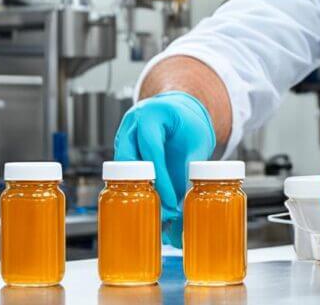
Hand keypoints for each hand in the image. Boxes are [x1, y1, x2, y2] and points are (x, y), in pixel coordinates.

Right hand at [114, 91, 215, 245]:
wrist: (179, 111)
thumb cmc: (189, 123)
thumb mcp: (198, 141)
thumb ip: (191, 166)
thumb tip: (184, 200)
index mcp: (151, 115)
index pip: (152, 150)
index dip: (161, 178)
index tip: (171, 200)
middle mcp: (132, 123)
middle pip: (126, 158)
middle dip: (141, 185)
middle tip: (159, 208)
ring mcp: (123, 135)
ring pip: (120, 167)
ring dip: (136, 188)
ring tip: (157, 208)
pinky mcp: (121, 148)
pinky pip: (122, 170)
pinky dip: (135, 185)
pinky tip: (151, 199)